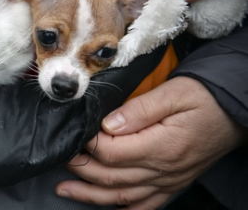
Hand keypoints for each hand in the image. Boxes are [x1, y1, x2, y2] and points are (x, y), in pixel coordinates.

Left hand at [56, 77, 244, 208]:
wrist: (234, 112)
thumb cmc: (204, 99)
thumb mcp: (173, 94)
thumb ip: (139, 110)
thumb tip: (107, 124)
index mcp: (161, 146)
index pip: (112, 152)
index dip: (89, 143)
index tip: (77, 132)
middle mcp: (163, 170)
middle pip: (110, 176)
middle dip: (81, 168)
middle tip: (62, 159)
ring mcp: (168, 181)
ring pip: (121, 196)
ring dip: (90, 194)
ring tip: (64, 189)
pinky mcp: (172, 184)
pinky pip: (145, 205)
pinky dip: (123, 209)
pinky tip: (105, 206)